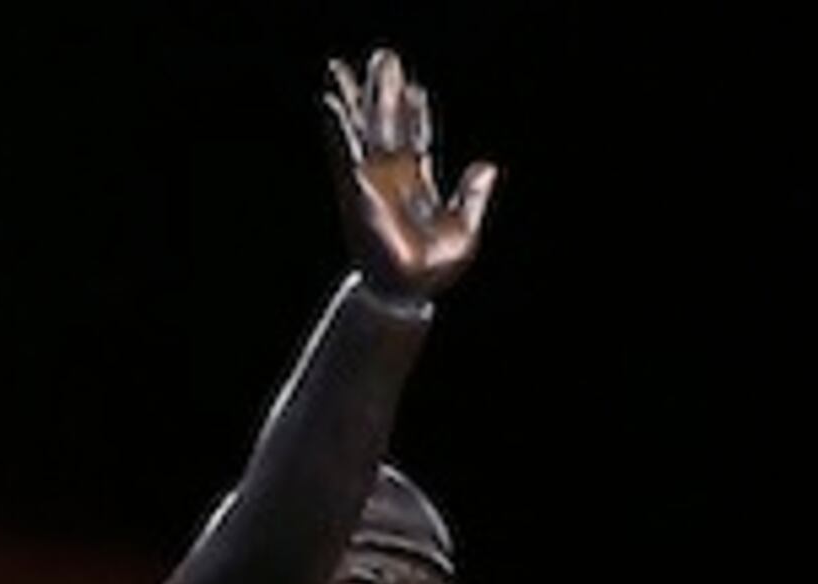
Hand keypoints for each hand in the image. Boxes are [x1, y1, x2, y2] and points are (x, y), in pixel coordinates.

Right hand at [325, 47, 494, 301]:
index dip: (417, 114)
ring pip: (364, 130)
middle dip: (386, 93)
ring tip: (344, 68)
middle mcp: (392, 177)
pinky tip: (330, 104)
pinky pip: (345, 151)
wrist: (405, 292)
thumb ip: (472, 196)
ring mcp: (372, 180)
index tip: (416, 88)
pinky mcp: (357, 188)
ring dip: (356, 99)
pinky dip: (338, 127)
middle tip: (383, 57)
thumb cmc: (433, 269)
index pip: (417, 139)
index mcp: (418, 185)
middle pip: (388, 125)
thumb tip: (487, 165)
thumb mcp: (465, 229)